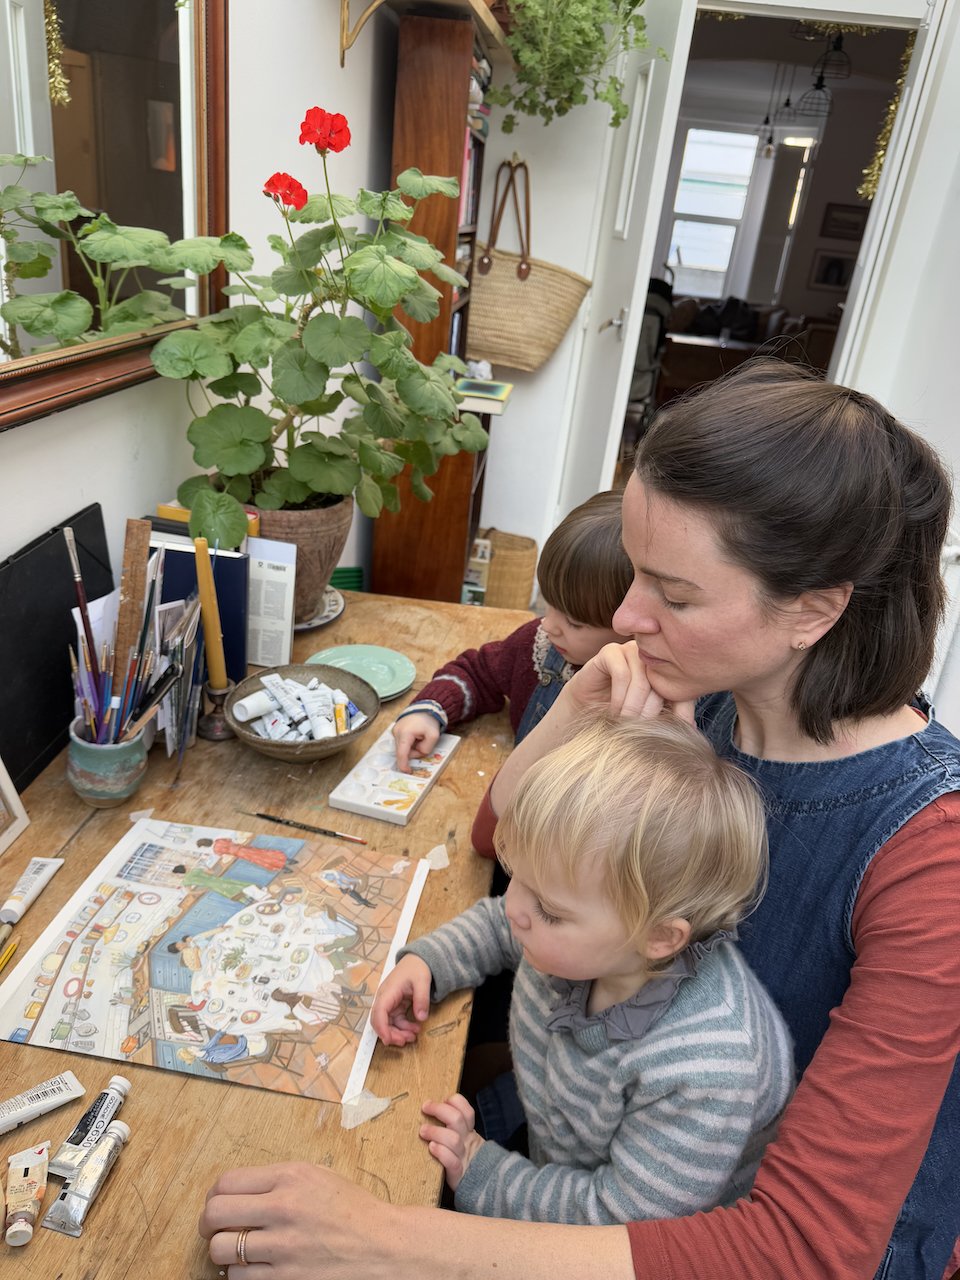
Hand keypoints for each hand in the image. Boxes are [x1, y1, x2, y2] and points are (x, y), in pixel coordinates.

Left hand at [201, 1162, 397, 1278]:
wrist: (383, 1247)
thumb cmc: (352, 1211)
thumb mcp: (317, 1177)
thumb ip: (277, 1180)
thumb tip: (235, 1192)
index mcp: (290, 1176)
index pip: (226, 1182)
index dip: (214, 1195)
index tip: (217, 1203)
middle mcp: (283, 1207)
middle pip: (215, 1214)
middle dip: (208, 1224)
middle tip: (213, 1229)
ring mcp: (283, 1247)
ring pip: (221, 1250)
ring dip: (222, 1252)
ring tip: (234, 1251)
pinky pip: (239, 1279)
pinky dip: (240, 1275)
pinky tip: (253, 1268)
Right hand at [370, 954, 431, 1045]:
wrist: (418, 960)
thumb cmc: (417, 967)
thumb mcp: (422, 981)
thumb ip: (422, 999)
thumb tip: (421, 1017)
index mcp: (388, 991)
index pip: (379, 1011)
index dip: (381, 1027)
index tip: (388, 1039)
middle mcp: (385, 998)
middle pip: (380, 1021)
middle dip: (390, 1034)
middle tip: (405, 1041)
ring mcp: (389, 1002)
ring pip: (387, 1023)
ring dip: (398, 1032)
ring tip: (412, 1036)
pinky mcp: (395, 1005)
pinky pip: (395, 1020)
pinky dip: (403, 1027)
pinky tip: (414, 1029)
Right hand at [393, 713, 441, 772]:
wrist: (424, 708)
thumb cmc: (428, 720)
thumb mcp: (433, 736)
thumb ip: (426, 748)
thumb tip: (418, 753)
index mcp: (405, 733)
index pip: (402, 753)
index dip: (404, 764)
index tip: (407, 771)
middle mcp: (397, 732)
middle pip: (403, 751)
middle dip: (414, 751)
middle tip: (424, 741)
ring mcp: (395, 731)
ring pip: (403, 748)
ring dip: (412, 747)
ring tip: (420, 736)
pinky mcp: (396, 731)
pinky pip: (403, 743)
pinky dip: (410, 743)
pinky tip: (415, 736)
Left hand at [420, 1093, 483, 1190]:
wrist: (481, 1184)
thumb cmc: (463, 1159)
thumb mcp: (463, 1140)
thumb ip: (452, 1127)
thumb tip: (431, 1109)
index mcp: (469, 1131)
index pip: (467, 1111)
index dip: (456, 1102)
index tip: (442, 1099)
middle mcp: (467, 1141)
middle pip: (457, 1119)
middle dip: (439, 1109)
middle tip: (425, 1107)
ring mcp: (463, 1157)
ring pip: (453, 1139)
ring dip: (436, 1131)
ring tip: (423, 1131)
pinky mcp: (458, 1173)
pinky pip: (451, 1161)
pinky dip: (441, 1152)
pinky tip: (432, 1148)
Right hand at [565, 641, 695, 724]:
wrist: (585, 707)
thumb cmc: (619, 713)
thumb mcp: (647, 717)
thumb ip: (670, 717)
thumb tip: (691, 732)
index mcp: (667, 672)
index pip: (683, 690)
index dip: (680, 714)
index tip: (673, 736)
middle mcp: (653, 658)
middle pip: (662, 686)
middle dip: (650, 715)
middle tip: (640, 733)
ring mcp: (632, 651)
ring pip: (642, 682)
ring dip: (632, 709)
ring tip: (624, 724)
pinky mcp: (610, 651)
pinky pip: (621, 675)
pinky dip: (618, 698)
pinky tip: (613, 711)